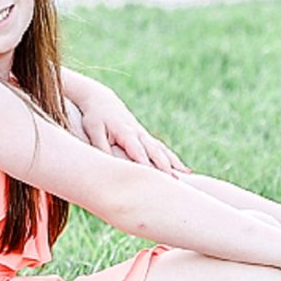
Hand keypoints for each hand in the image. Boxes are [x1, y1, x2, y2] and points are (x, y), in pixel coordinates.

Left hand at [64, 93, 185, 174]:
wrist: (102, 99)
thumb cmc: (95, 117)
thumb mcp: (94, 130)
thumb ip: (100, 146)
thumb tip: (107, 164)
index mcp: (126, 132)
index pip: (138, 151)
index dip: (146, 164)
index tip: (154, 177)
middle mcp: (138, 133)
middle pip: (154, 151)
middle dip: (165, 166)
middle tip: (175, 181)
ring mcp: (144, 134)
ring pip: (162, 150)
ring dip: (173, 163)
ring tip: (186, 176)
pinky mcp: (145, 137)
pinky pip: (162, 149)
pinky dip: (173, 159)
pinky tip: (184, 171)